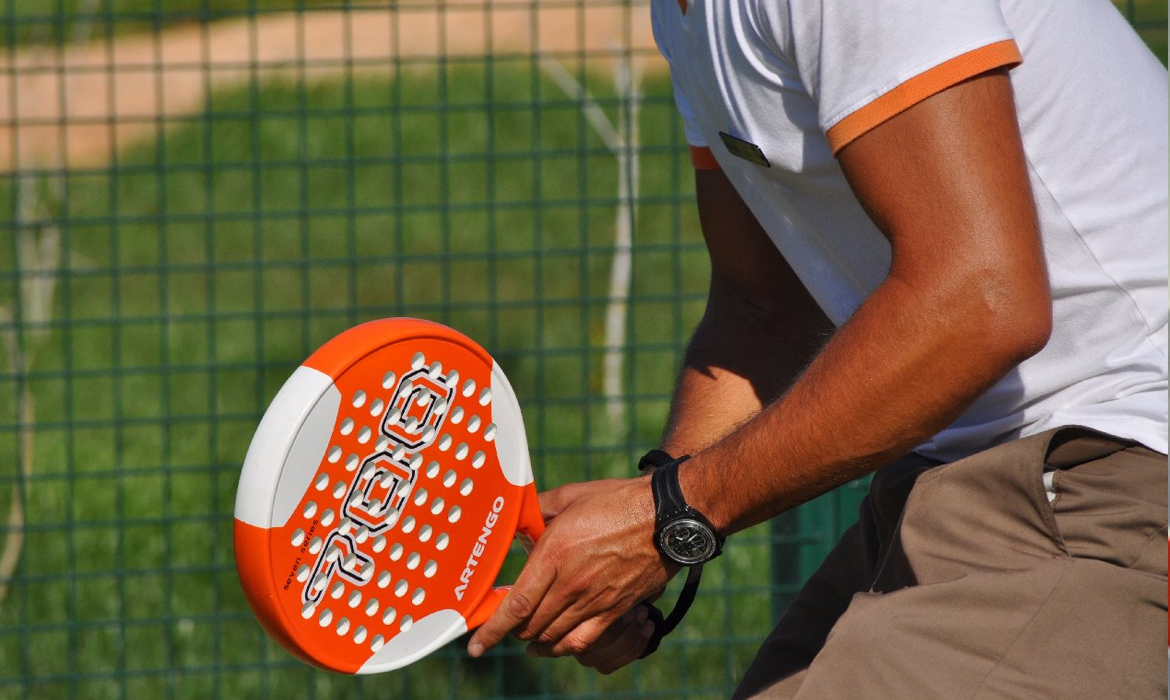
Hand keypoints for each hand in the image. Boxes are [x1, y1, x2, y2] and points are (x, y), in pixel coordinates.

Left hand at [466, 476, 676, 659]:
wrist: (667, 518)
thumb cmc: (619, 501)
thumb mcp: (572, 496)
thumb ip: (539, 509)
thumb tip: (519, 518)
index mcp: (555, 553)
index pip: (516, 603)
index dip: (492, 628)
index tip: (475, 644)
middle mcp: (571, 583)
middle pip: (530, 624)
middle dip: (510, 629)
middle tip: (502, 624)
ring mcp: (593, 600)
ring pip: (552, 635)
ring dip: (533, 638)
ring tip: (524, 634)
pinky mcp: (614, 609)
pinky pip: (581, 640)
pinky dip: (561, 647)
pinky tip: (551, 647)